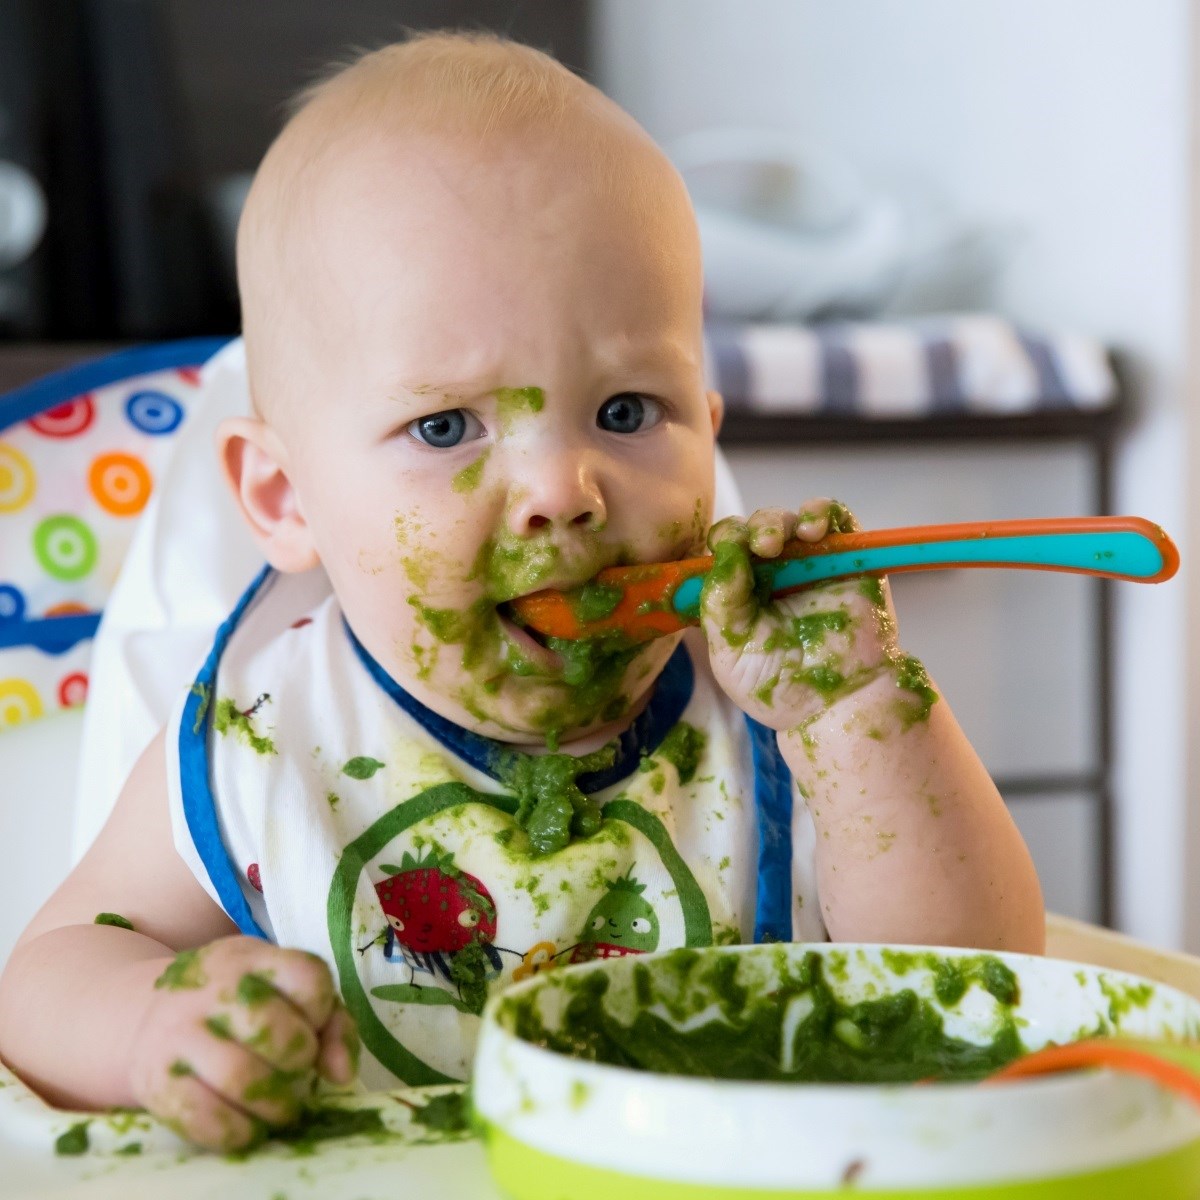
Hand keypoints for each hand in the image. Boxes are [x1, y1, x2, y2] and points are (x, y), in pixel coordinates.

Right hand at [128, 937, 358, 1151]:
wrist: (144, 1016)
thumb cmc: (236, 1006)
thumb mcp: (282, 990)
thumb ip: (330, 1022)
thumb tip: (342, 1074)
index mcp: (252, 957)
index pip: (308, 976)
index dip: (322, 1009)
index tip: (312, 1026)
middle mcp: (213, 988)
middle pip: (275, 1030)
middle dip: (299, 1060)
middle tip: (297, 1073)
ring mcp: (179, 1032)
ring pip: (241, 1077)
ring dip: (275, 1104)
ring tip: (282, 1108)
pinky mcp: (156, 1080)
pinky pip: (204, 1117)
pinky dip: (238, 1132)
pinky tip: (248, 1129)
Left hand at [700, 498, 913, 731]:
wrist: (836, 706)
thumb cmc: (779, 687)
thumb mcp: (729, 649)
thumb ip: (720, 602)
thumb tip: (724, 552)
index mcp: (741, 591)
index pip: (726, 548)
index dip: (724, 541)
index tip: (725, 550)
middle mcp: (775, 574)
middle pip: (756, 527)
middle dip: (753, 528)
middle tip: (761, 546)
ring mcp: (812, 566)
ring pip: (791, 519)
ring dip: (780, 520)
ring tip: (778, 541)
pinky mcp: (848, 561)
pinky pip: (837, 520)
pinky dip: (821, 512)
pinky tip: (811, 529)